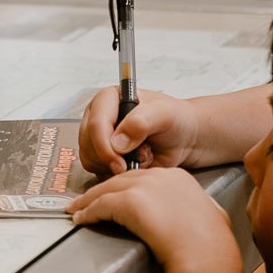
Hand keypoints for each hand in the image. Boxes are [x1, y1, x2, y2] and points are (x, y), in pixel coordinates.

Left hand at [68, 166, 241, 272]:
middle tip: (86, 200)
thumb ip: (202, 209)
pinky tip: (82, 219)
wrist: (205, 255)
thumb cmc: (210, 245)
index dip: (126, 187)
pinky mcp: (130, 201)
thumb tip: (205, 214)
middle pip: (121, 179)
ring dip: (88, 201)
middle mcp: (160, 176)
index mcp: (179, 178)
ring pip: (106, 189)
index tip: (116, 196)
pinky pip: (101, 205)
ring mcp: (144, 186)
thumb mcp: (212, 217)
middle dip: (102, 190)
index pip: (143, 177)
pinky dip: (88, 213)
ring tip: (77, 209)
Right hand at [79, 87, 201, 175]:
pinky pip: (98, 170)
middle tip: (138, 160)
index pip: (96, 124)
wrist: (183, 138)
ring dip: (117, 165)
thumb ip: (141, 122)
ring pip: (91, 159)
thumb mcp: (164, 114)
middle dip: (112, 158)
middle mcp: (98, 116)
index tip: (121, 163)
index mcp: (108, 99)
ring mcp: (99, 137)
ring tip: (142, 155)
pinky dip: (117, 173)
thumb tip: (117, 143)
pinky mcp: (102, 155)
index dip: (105, 146)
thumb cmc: (175, 119)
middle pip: (89, 144)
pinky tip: (135, 164)